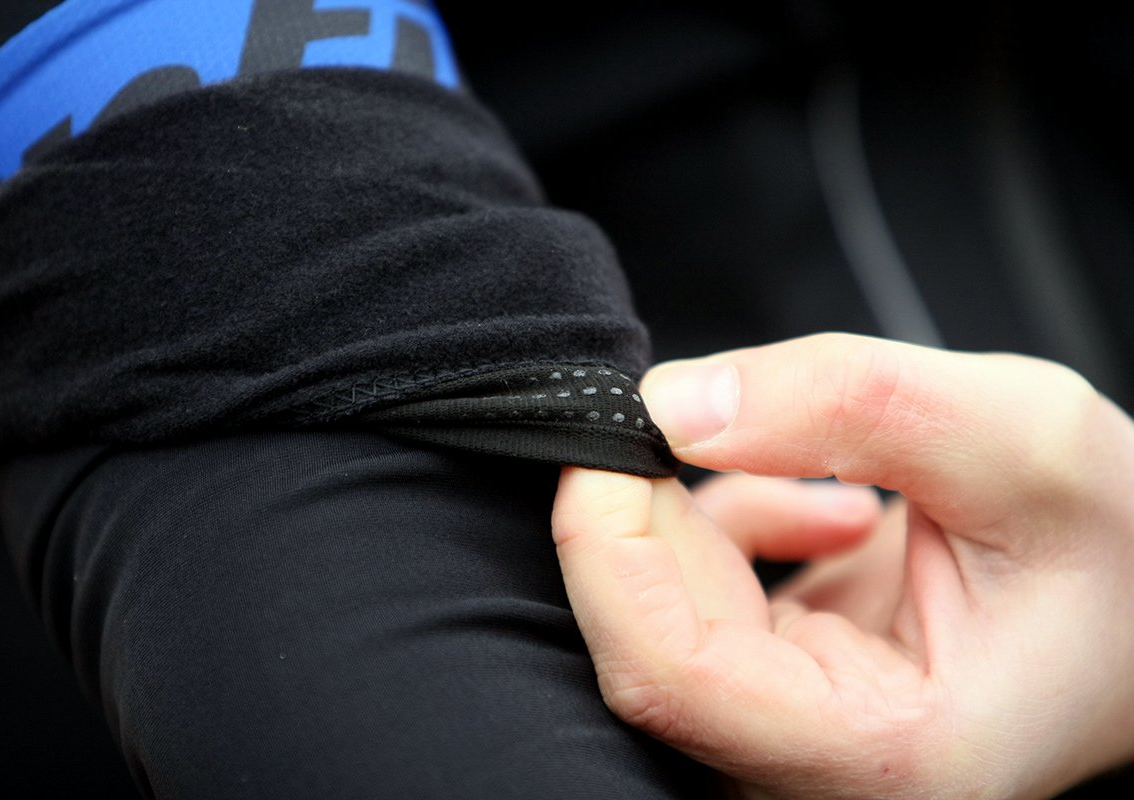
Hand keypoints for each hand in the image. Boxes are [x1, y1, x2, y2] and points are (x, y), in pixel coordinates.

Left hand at [551, 333, 1133, 798]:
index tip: (607, 440)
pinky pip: (708, 604)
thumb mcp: (1019, 435)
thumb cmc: (1126, 544)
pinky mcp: (795, 689)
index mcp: (889, 756)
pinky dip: (741, 529)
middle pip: (650, 643)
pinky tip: (831, 508)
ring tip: (832, 477)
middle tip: (700, 416)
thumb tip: (677, 404)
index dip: (607, 550)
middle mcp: (827, 771)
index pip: (669, 676)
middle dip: (650, 512)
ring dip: (710, 514)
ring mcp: (801, 735)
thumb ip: (848, 405)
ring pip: (671, 615)